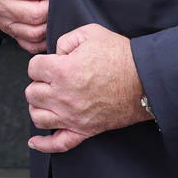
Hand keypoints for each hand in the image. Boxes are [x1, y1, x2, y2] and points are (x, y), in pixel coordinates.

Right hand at [0, 0, 69, 52]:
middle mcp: (0, 5)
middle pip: (36, 14)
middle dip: (54, 6)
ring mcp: (4, 21)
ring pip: (35, 32)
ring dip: (51, 23)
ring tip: (57, 10)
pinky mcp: (9, 32)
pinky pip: (30, 44)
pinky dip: (43, 39)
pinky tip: (49, 26)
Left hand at [24, 23, 148, 153]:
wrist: (145, 79)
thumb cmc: (122, 57)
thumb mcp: (91, 33)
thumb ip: (66, 40)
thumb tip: (56, 53)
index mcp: (62, 71)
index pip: (33, 68)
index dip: (42, 62)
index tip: (51, 62)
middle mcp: (63, 96)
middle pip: (32, 93)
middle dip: (39, 83)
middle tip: (51, 79)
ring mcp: (72, 117)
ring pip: (38, 117)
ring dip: (39, 106)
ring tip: (48, 99)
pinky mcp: (84, 130)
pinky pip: (58, 144)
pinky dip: (43, 145)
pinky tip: (36, 141)